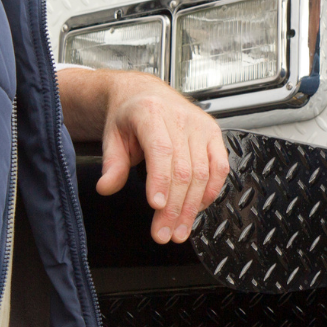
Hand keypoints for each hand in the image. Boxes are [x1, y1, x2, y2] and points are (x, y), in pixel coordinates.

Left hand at [58, 68, 229, 244]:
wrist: (145, 93)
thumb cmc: (130, 115)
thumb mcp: (112, 135)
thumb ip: (112, 163)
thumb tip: (107, 187)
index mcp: (151, 113)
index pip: (161, 150)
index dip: (161, 180)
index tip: (156, 206)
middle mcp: (180, 118)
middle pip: (183, 169)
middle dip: (174, 207)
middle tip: (164, 233)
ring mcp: (200, 126)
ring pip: (203, 173)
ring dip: (191, 207)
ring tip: (179, 230)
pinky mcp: (213, 134)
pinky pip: (219, 167)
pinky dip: (211, 191)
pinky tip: (197, 208)